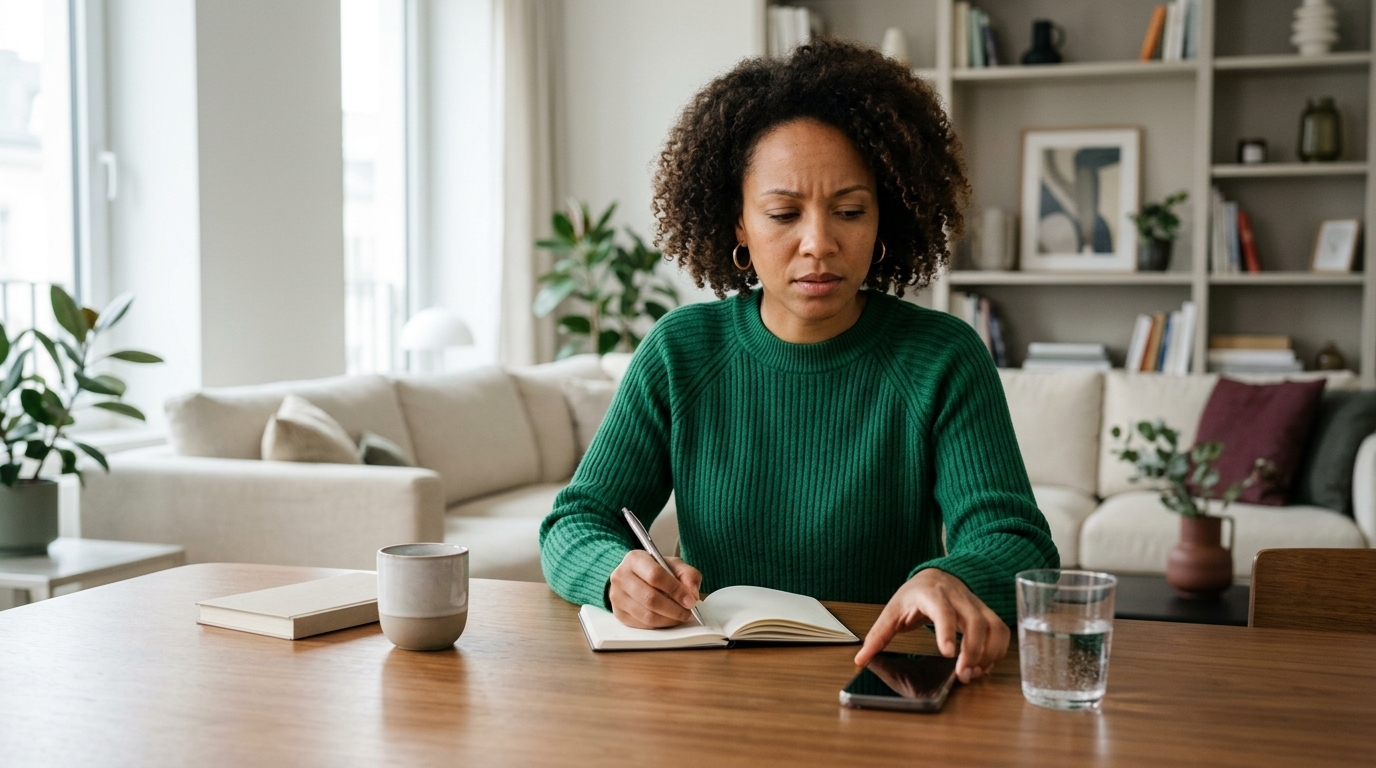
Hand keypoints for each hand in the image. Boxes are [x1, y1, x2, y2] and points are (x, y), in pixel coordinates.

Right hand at [608, 550, 702, 628]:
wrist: (635, 576)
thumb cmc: (655, 570)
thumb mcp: (674, 565)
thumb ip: (688, 575)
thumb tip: (693, 594)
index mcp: (635, 559)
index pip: (655, 576)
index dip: (676, 590)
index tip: (691, 600)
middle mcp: (621, 577)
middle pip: (650, 598)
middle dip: (674, 609)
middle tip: (688, 612)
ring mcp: (617, 596)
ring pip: (646, 615)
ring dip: (669, 620)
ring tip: (680, 616)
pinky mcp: (619, 613)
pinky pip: (642, 625)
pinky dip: (659, 625)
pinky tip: (668, 619)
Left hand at [854, 568, 1008, 683]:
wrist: (936, 575)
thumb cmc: (914, 595)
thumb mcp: (892, 611)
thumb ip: (878, 636)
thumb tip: (860, 659)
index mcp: (931, 594)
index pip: (943, 610)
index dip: (948, 631)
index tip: (949, 654)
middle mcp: (958, 597)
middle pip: (975, 622)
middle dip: (973, 651)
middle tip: (963, 674)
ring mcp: (976, 604)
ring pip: (993, 627)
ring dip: (988, 654)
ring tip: (973, 673)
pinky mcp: (987, 613)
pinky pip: (1001, 632)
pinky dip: (997, 651)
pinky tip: (983, 665)